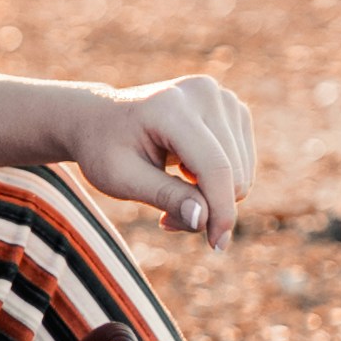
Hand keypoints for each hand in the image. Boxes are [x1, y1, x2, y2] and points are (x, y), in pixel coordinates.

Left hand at [46, 68, 254, 250]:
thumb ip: (164, 195)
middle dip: (207, 207)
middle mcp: (203, 94)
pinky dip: (219, 183)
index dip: (220, 211)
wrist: (98, 118)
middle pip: (232, 173)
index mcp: (170, 106)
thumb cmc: (105, 149)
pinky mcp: (233, 110)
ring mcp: (222, 98)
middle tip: (166, 217)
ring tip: (171, 193)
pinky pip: (243, 164)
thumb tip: (204, 220)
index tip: (216, 246)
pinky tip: (187, 176)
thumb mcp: (121, 179)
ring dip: (212, 197)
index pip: (214, 166)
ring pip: (241, 173)